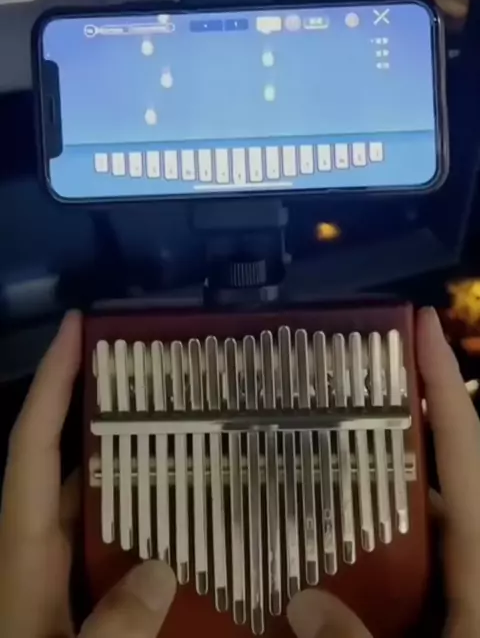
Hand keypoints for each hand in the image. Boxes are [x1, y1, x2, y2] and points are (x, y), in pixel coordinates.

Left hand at [0, 312, 175, 637]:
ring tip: (181, 427)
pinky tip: (183, 519)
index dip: (52, 383)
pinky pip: (111, 545)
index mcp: (19, 551)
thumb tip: (159, 571)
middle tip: (152, 370)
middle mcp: (34, 551)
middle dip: (96, 407)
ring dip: (127, 462)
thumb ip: (109, 631)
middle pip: (61, 460)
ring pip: (92, 502)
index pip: (30, 446)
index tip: (78, 327)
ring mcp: (54, 577)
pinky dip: (141, 520)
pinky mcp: (76, 603)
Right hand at [287, 308, 479, 637]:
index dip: (440, 380)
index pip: (463, 446)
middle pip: (437, 478)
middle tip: (330, 402)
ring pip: (421, 529)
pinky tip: (329, 566)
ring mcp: (465, 588)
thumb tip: (299, 604)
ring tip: (310, 473)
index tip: (416, 324)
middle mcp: (477, 562)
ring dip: (374, 502)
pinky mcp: (454, 609)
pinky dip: (376, 557)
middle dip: (390, 435)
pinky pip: (413, 569)